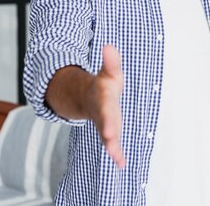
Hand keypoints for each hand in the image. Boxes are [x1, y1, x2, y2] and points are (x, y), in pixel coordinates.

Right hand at [87, 44, 124, 167]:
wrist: (88, 98)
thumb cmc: (103, 86)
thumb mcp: (109, 72)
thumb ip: (111, 62)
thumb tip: (109, 46)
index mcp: (102, 98)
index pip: (105, 106)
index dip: (107, 114)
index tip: (109, 126)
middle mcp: (102, 113)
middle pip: (105, 122)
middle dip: (107, 130)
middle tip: (109, 138)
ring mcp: (104, 124)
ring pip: (107, 136)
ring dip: (111, 145)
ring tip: (117, 157)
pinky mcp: (109, 132)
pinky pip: (112, 144)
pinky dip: (116, 154)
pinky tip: (122, 164)